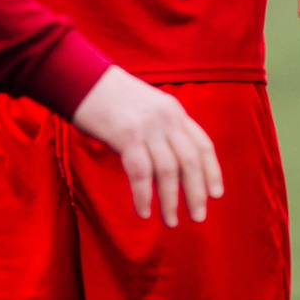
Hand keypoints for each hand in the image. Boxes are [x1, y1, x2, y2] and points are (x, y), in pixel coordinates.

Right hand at [70, 66, 223, 225]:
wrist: (83, 78)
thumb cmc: (109, 98)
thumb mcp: (146, 108)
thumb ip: (160, 132)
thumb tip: (167, 167)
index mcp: (174, 111)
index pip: (203, 145)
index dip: (212, 172)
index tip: (216, 194)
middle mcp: (167, 118)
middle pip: (191, 161)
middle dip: (197, 192)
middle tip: (198, 217)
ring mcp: (148, 126)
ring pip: (169, 171)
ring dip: (171, 200)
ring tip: (171, 221)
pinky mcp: (127, 135)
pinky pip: (141, 173)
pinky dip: (144, 196)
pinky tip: (144, 212)